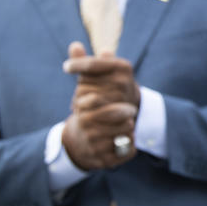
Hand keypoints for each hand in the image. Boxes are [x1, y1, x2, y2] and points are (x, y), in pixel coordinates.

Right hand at [61, 41, 140, 169]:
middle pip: (117, 118)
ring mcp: (94, 147)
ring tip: (127, 125)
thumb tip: (76, 43)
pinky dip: (130, 146)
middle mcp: (85, 130)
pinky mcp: (105, 162)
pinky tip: (124, 141)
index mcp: (82, 111)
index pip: (100, 101)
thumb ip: (86, 67)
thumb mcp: (85, 88)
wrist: (78, 144)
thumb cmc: (87, 111)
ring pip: (124, 135)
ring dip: (130, 129)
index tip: (126, 101)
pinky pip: (127, 151)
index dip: (116, 101)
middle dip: (127, 115)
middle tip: (130, 112)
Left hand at [63, 41, 140, 111]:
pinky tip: (80, 105)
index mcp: (121, 66)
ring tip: (83, 97)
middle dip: (80, 82)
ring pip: (83, 93)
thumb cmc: (112, 80)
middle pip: (85, 80)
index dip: (77, 64)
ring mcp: (119, 97)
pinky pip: (86, 106)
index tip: (66, 67)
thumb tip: (74, 45)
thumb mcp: (104, 67)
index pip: (92, 64)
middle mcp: (123, 80)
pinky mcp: (112, 111)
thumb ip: (86, 58)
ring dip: (78, 95)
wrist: (130, 102)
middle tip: (84, 86)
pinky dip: (80, 105)